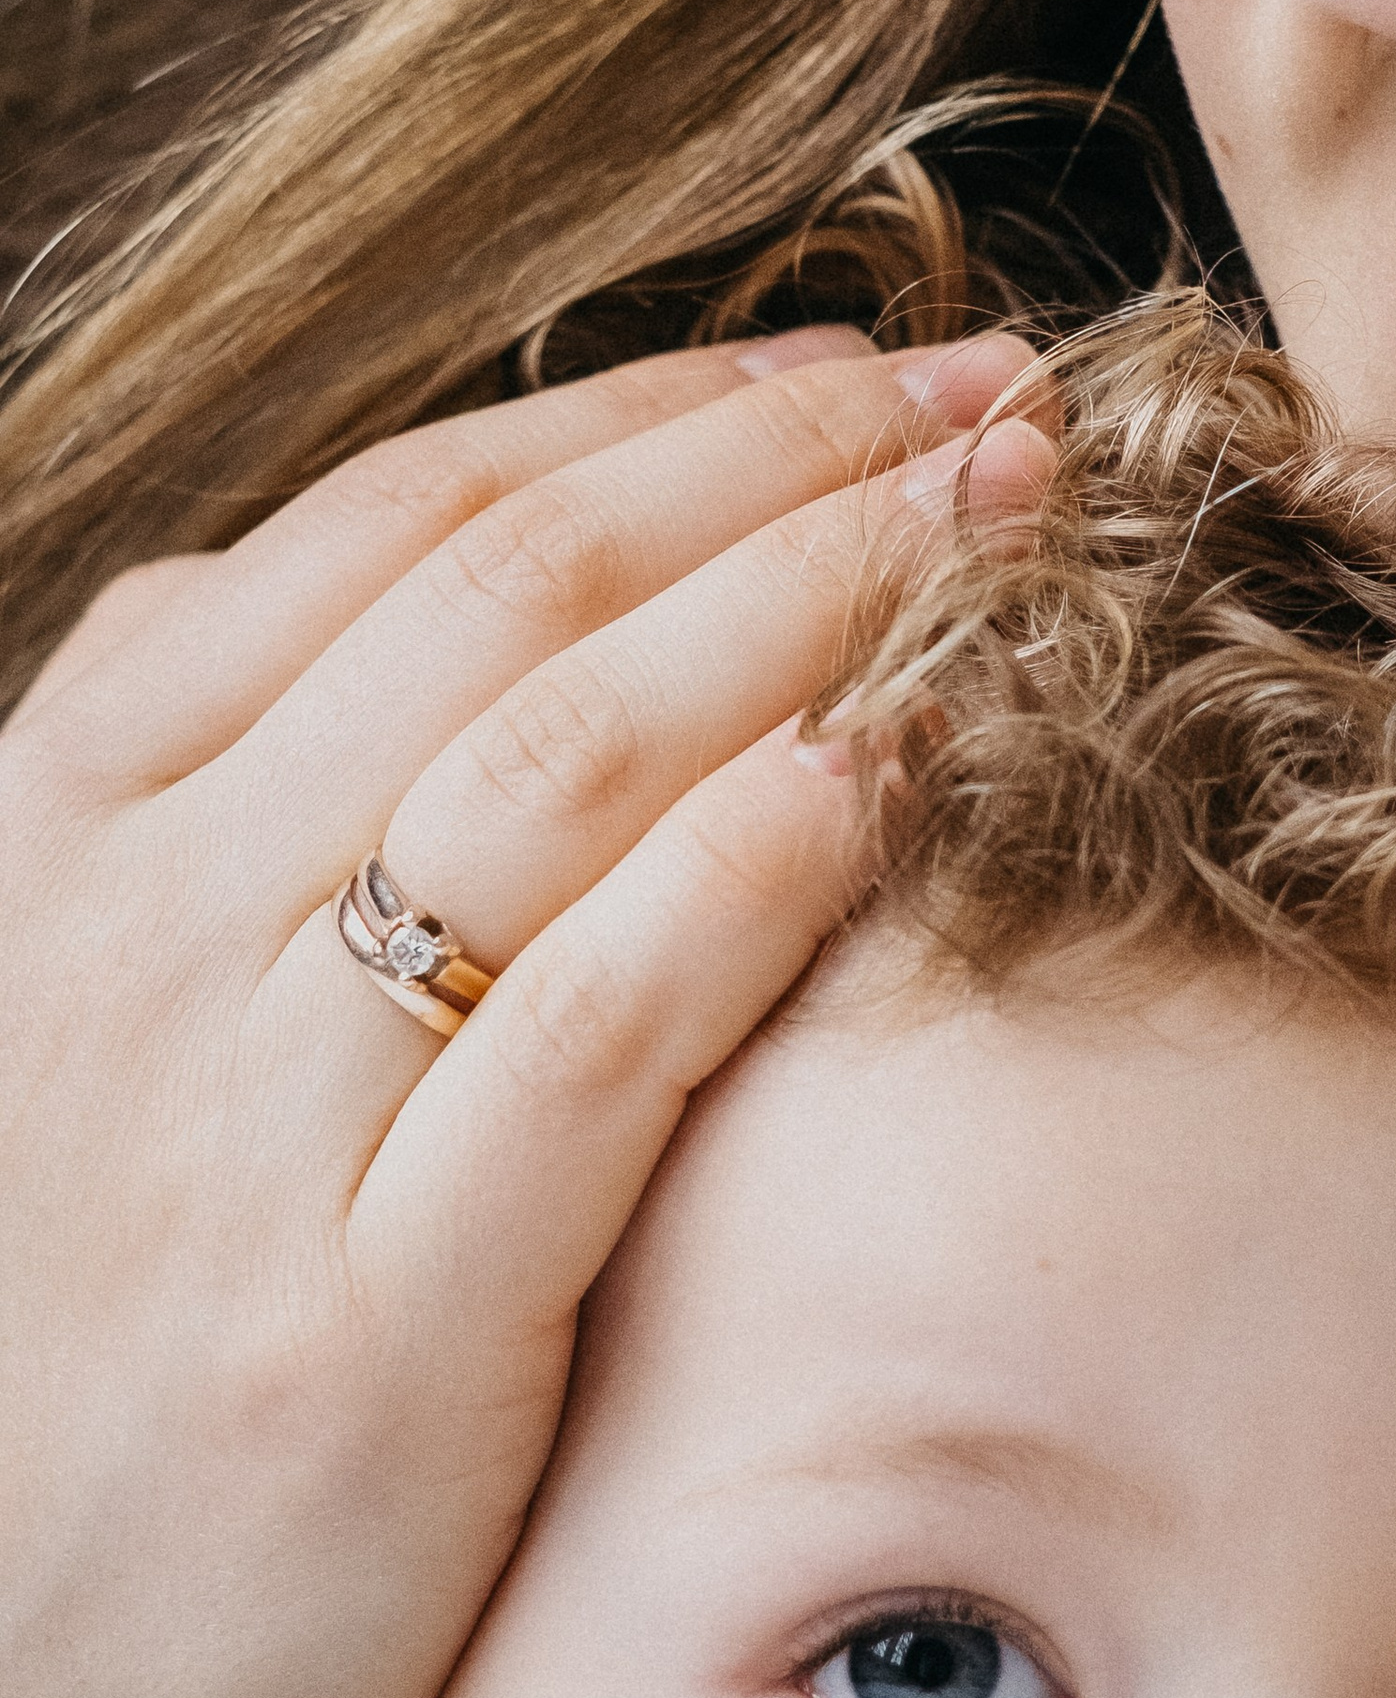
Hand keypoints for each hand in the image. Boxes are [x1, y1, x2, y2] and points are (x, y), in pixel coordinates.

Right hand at [0, 328, 1053, 1697]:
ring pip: (551, 770)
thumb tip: (465, 566)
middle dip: (780, 469)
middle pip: (505, 603)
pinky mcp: (367, 1331)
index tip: (865, 365)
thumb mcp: (101, 1002)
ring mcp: (248, 1127)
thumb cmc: (103, 1319)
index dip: (660, 416)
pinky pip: (580, 1042)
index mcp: (83, 814)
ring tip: (1001, 528)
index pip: (402, 523)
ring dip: (803, 609)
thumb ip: (243, 785)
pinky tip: (891, 775)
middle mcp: (149, 929)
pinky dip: (744, 881)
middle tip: (1002, 406)